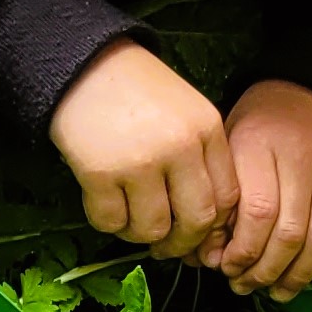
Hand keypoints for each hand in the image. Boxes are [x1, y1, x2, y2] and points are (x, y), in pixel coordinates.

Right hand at [50, 40, 238, 255]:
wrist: (85, 65)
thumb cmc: (138, 91)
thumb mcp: (187, 112)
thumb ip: (202, 156)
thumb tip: (205, 222)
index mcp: (206, 129)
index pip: (227, 198)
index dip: (213, 226)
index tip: (195, 233)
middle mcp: (179, 147)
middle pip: (196, 221)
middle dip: (181, 244)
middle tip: (165, 246)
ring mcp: (139, 161)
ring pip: (153, 229)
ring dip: (140, 234)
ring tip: (130, 220)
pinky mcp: (99, 172)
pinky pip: (111, 222)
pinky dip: (108, 223)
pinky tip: (105, 204)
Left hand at [205, 80, 311, 299]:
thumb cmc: (262, 128)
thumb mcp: (229, 151)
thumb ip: (220, 203)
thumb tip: (211, 260)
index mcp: (260, 142)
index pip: (257, 214)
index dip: (242, 252)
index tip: (227, 268)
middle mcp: (304, 153)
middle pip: (291, 233)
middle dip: (266, 271)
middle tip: (248, 286)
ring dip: (299, 275)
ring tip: (278, 289)